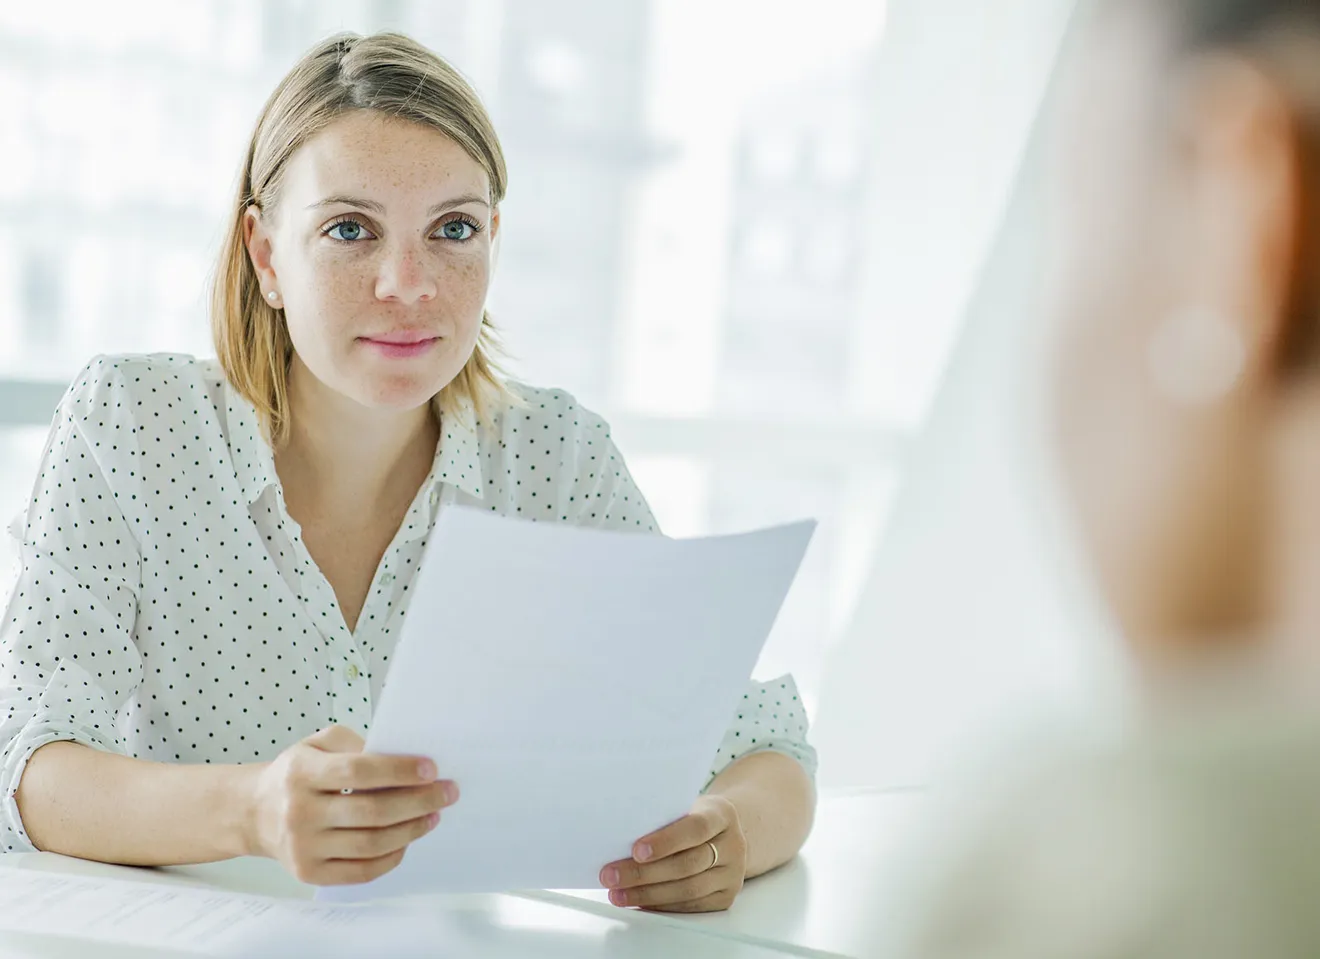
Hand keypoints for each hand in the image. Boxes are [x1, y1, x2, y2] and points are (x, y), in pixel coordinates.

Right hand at [243, 725, 457, 885]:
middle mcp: (299, 812)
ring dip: (411, 830)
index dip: (399, 770)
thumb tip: (402, 760)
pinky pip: (361, 871)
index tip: (432, 769)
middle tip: (447, 792)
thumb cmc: (297, 773)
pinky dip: (391, 857)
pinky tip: (407, 839)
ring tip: (433, 815)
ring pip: (371, 844)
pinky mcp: (309, 873)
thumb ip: (355, 745)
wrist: (255, 812)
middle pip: (371, 812)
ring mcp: (303, 848)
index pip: (358, 772)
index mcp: (301, 773)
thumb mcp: (317, 743)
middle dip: (418, 802)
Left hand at [599, 794, 747, 912]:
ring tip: (618, 893)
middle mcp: (733, 845)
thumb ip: (664, 817)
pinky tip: (639, 902)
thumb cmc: (695, 817)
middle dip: (644, 873)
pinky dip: (661, 906)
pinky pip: (691, 906)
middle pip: (687, 864)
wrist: (725, 834)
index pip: (696, 828)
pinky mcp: (725, 897)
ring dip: (648, 894)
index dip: (666, 841)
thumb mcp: (686, 805)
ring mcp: (732, 874)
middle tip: (612, 875)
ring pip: (688, 890)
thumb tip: (619, 837)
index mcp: (722, 815)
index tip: (636, 850)